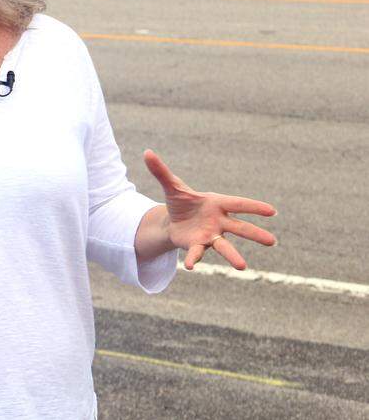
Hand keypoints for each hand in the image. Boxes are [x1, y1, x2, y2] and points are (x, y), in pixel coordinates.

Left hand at [143, 150, 277, 270]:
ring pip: (224, 246)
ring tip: (242, 267)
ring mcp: (210, 235)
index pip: (238, 204)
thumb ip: (161, 171)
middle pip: (240, 227)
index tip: (272, 211)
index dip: (254, 206)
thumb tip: (147, 152)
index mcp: (217, 203)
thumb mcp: (171, 186)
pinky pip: (197, 253)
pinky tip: (190, 266)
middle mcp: (219, 221)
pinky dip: (193, 258)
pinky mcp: (198, 245)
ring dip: (233, 256)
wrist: (173, 220)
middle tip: (272, 241)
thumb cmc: (181, 201)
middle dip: (255, 234)